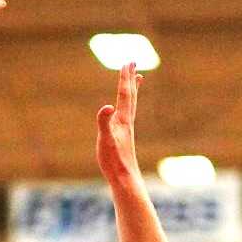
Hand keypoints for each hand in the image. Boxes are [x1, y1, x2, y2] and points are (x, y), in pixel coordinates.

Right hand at [96, 62, 142, 182]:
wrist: (125, 179)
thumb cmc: (113, 161)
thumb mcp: (104, 140)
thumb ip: (104, 122)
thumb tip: (107, 106)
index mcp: (123, 120)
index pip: (124, 95)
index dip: (124, 79)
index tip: (127, 62)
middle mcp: (127, 122)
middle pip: (131, 96)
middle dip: (130, 78)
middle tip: (133, 63)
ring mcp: (127, 130)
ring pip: (132, 105)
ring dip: (133, 90)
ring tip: (137, 80)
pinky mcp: (125, 138)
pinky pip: (128, 115)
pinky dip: (128, 106)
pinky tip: (125, 110)